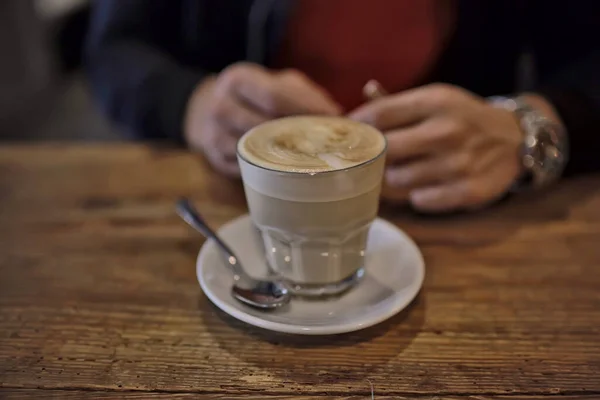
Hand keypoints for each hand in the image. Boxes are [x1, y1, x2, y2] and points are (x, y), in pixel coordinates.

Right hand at [185, 63, 341, 176]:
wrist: (207, 111)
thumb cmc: (256, 96)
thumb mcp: (277, 83)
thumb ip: (305, 95)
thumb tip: (336, 115)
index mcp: (238, 79)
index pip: (274, 97)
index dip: (305, 109)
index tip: (333, 119)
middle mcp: (220, 106)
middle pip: (265, 126)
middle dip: (299, 135)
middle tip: (329, 143)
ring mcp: (214, 135)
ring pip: (257, 151)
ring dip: (287, 156)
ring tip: (314, 156)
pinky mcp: (217, 159)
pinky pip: (249, 168)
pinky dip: (271, 169)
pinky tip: (289, 168)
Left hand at [350, 83, 523, 211]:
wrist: (515, 141)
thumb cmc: (464, 119)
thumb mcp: (437, 100)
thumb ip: (399, 102)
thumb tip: (365, 92)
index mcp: (437, 101)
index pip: (381, 113)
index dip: (359, 125)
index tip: (351, 132)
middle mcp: (448, 131)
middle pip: (386, 150)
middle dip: (376, 155)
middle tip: (376, 157)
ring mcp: (459, 164)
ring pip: (398, 180)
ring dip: (396, 178)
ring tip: (405, 170)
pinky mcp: (468, 192)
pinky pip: (420, 201)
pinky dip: (418, 196)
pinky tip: (427, 185)